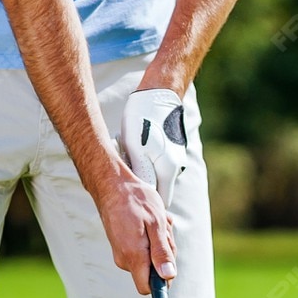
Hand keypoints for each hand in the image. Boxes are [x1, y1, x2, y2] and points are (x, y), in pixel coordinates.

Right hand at [88, 154, 175, 295]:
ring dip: (158, 242)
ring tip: (154, 221)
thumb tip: (168, 276)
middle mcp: (124, 259)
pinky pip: (143, 249)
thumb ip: (162, 252)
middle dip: (164, 253)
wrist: (112, 185)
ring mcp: (121, 252)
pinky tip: (148, 220)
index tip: (168, 264)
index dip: (161, 281)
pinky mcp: (121, 246)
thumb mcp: (156, 223)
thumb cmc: (136, 200)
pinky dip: (151, 237)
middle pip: (152, 271)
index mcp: (133, 255)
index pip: (147, 288)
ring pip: (149, 258)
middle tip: (163, 230)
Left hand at [120, 88, 187, 208]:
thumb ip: (142, 174)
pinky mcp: (168, 149)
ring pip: (153, 173)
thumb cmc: (143, 120)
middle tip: (123, 170)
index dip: (146, 203)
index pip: (160, 202)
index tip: (128, 196)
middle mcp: (175, 167)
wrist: (158, 93)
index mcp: (169, 171)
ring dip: (138, 168)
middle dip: (139, 184)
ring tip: (124, 151)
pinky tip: (128, 143)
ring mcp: (173, 157)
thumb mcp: (137, 149)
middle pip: (156, 188)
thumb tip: (143, 195)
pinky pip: (153, 161)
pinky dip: (140, 157)